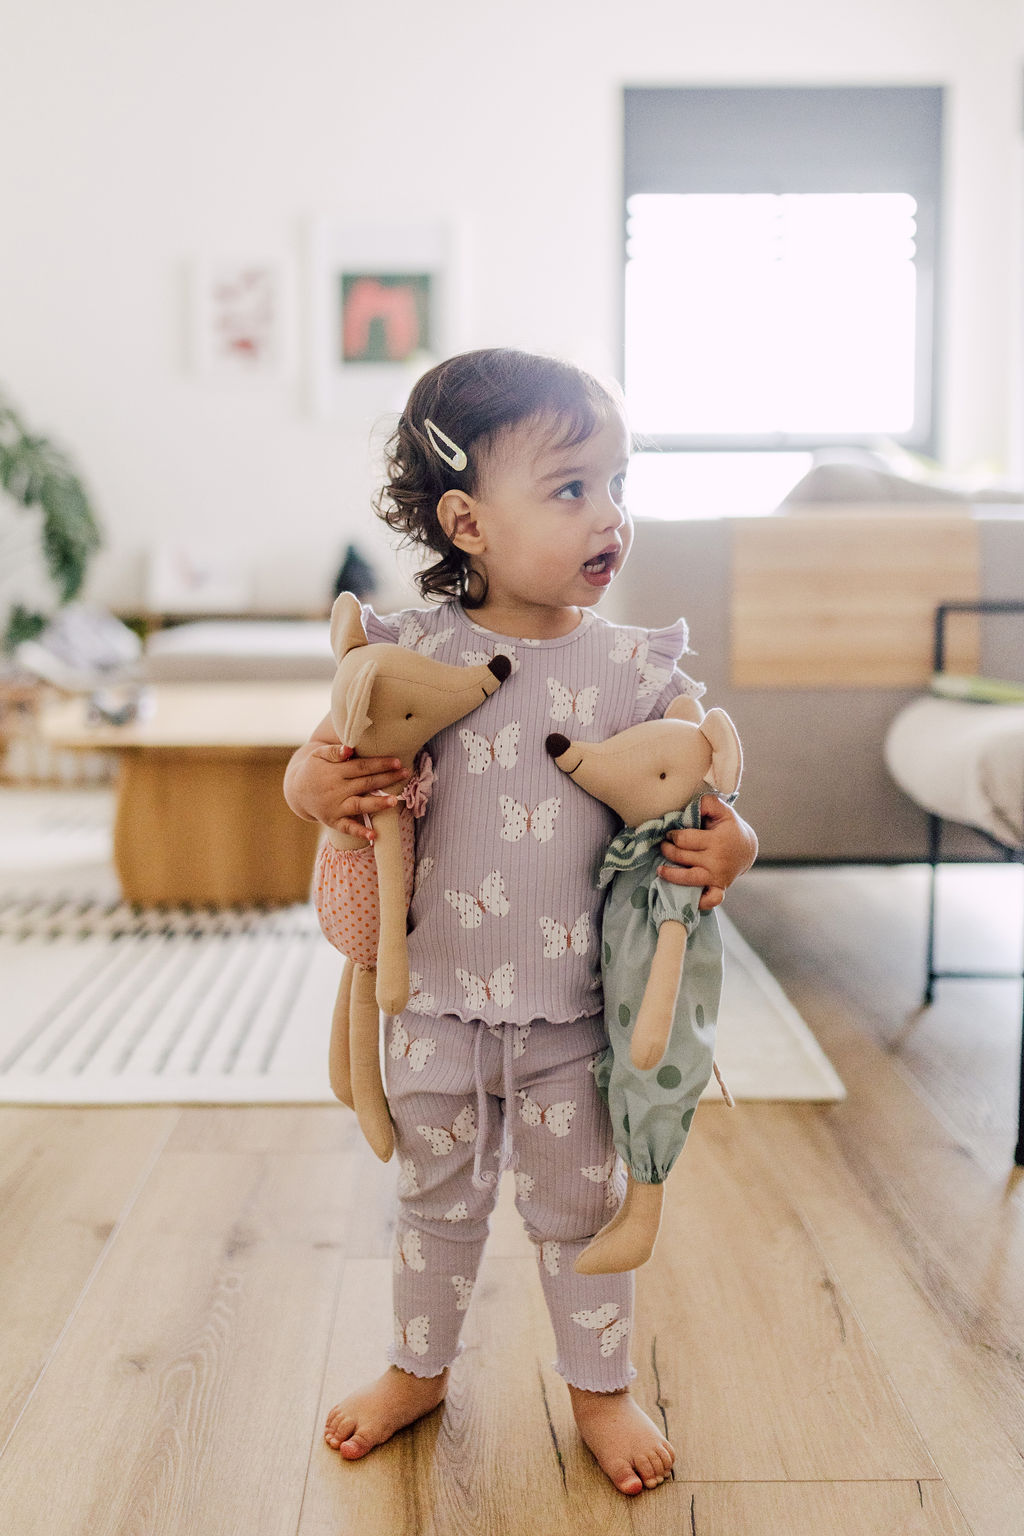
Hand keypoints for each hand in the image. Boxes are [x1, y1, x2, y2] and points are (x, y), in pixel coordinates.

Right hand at [286, 744, 409, 842]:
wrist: (296, 790)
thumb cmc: (314, 768)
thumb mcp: (318, 755)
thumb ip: (333, 751)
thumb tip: (348, 748)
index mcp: (335, 772)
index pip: (362, 767)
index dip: (380, 764)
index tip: (398, 762)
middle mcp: (336, 790)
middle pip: (365, 783)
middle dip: (387, 779)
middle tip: (407, 774)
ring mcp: (335, 807)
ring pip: (359, 805)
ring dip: (377, 804)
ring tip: (394, 801)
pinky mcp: (333, 821)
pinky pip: (347, 827)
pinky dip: (360, 832)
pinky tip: (373, 836)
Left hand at [658, 795, 757, 911]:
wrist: (747, 848)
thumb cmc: (730, 828)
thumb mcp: (722, 811)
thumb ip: (708, 804)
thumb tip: (693, 805)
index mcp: (716, 840)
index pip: (685, 840)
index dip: (673, 836)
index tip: (670, 834)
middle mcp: (717, 860)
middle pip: (683, 857)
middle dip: (668, 851)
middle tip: (663, 846)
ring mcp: (718, 876)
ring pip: (689, 879)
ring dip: (671, 875)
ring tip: (660, 870)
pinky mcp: (720, 887)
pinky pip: (710, 900)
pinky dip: (700, 902)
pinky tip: (686, 899)